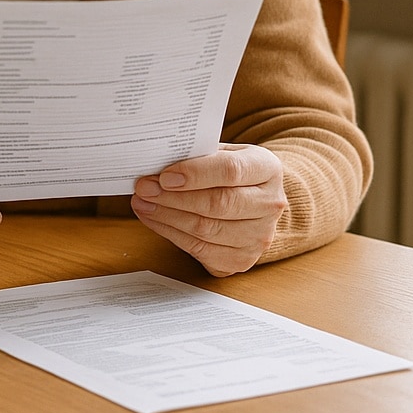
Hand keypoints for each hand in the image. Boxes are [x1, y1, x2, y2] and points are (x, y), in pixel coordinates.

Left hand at [132, 143, 286, 276]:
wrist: (255, 199)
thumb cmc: (229, 171)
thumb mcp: (221, 152)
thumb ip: (196, 155)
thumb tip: (156, 162)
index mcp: (267, 169)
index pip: (231, 170)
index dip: (195, 174)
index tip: (164, 176)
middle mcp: (270, 205)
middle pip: (218, 203)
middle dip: (174, 197)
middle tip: (144, 188)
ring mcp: (259, 236)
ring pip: (206, 229)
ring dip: (167, 216)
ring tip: (142, 202)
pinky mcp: (241, 259)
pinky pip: (200, 249)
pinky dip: (170, 233)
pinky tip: (153, 219)